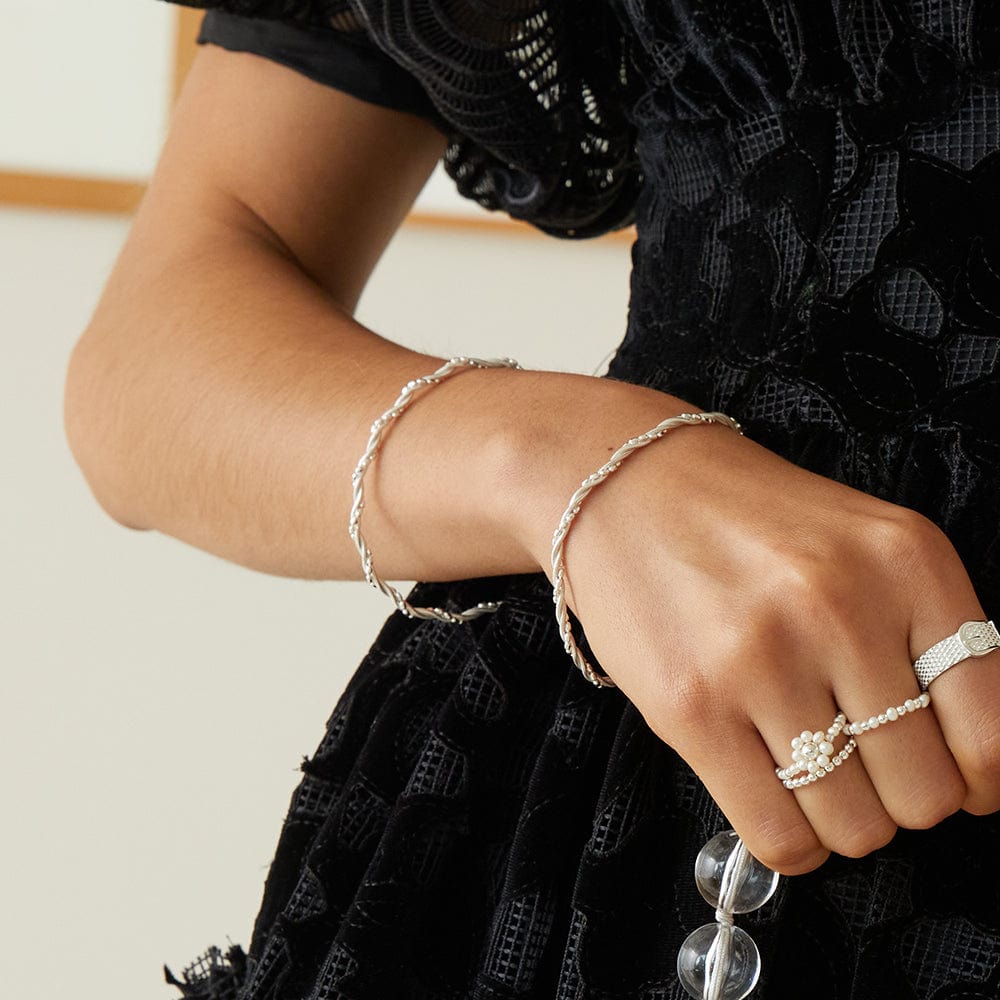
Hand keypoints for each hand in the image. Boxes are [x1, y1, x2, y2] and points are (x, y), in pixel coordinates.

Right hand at [533, 417, 998, 874]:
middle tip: (858, 763)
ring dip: (837, 817)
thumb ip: (920, 635)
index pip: (989, 732)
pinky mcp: (692, 706)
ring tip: (805, 769)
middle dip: (897, 797)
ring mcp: (761, 660)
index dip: (976, 779)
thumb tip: (965, 767)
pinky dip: (788, 838)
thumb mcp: (862, 544)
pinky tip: (771, 795)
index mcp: (907, 563)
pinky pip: (778, 834)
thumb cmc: (746, 522)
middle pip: (923, 792)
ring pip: (853, 826)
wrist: (626, 485)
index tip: (951, 779)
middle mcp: (841, 609)